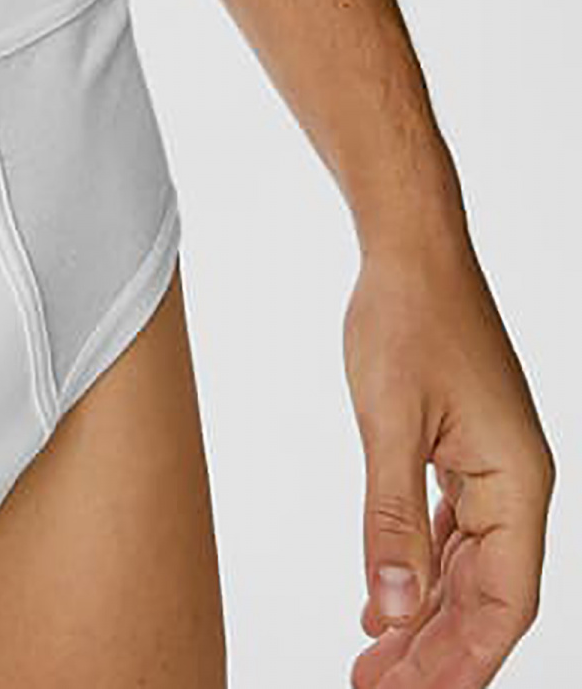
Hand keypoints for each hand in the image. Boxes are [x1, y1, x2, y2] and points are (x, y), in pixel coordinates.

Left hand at [343, 225, 555, 687]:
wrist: (411, 246)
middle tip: (375, 687)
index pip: (505, 602)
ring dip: (424, 616)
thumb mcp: (388, 420)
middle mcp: (517, 483)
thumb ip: (390, 517)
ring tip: (373, 662)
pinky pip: (452, 532)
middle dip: (436, 651)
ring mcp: (493, 467)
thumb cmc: (404, 318)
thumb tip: (391, 606)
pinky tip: (384, 599)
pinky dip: (421, 570)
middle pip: (487, 595)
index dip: (464, 658)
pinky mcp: (465, 450)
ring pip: (468, 569)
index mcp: (517, 482)